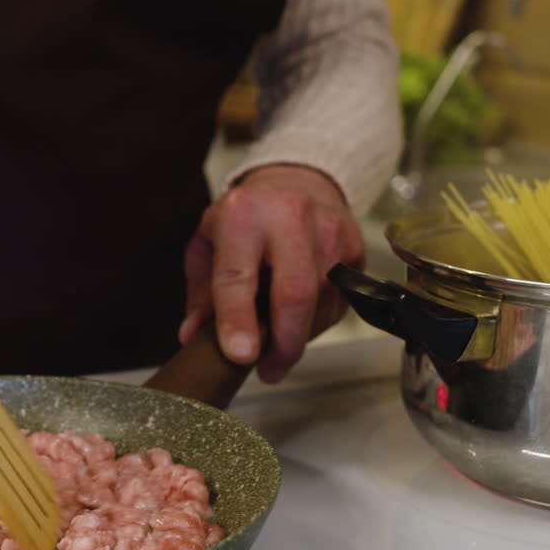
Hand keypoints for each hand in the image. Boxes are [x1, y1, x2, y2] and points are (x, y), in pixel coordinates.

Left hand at [180, 164, 365, 382]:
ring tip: (279, 346)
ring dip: (299, 337)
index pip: (238, 276)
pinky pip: (340, 302)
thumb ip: (201, 294)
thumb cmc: (246, 218)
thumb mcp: (208, 245)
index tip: (240, 356)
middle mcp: (290, 217)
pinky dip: (318, 323)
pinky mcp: (354, 247)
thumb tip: (194, 337)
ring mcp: (329, 231)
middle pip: (295, 294)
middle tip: (269, 370)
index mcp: (242, 215)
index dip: (238, 320)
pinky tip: (301, 321)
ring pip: (321, 304)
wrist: (298, 180)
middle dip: (283, 344)